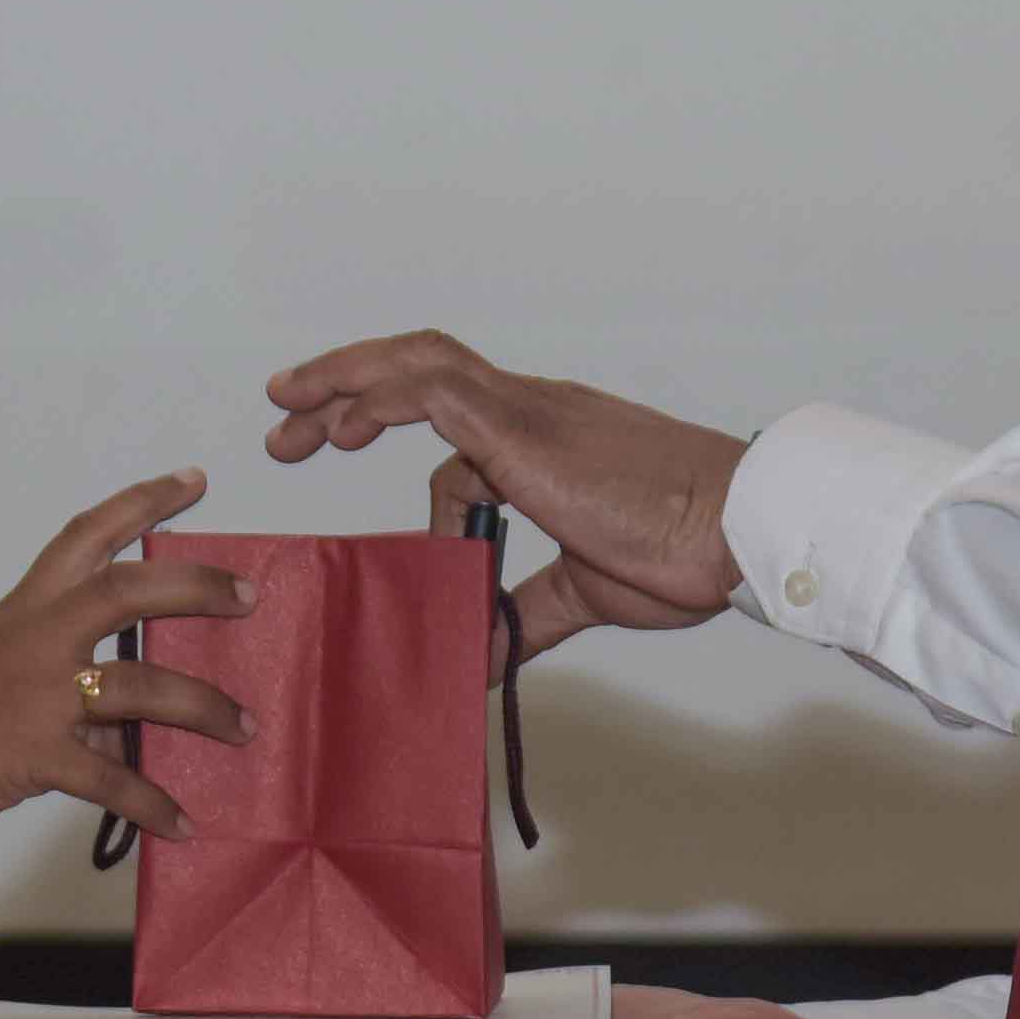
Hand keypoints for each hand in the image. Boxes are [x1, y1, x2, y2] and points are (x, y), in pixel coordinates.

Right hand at [0, 474, 253, 841]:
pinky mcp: (36, 754)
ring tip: (245, 728)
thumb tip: (124, 733)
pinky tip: (183, 823)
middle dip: (199, 586)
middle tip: (250, 594)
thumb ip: (63, 692)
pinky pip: (114, 781)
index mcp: (25, 608)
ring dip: (205, 708)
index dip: (144, 502)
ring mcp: (39, 695)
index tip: (192, 480)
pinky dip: (154, 805)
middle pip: (131, 590)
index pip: (89, 535)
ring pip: (144, 685)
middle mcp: (38, 639)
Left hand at [258, 332, 745, 662]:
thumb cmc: (685, 552)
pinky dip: (378, 398)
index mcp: (544, 436)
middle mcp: (530, 406)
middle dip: (343, 383)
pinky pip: (432, 389)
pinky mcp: (521, 427)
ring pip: (416, 362)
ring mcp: (526, 409)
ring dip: (344, 379)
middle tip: (285, 420)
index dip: (383, 421)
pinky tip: (340, 426)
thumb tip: (484, 656)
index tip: (330, 440)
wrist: (735, 527)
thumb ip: (529, 614)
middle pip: (418, 366)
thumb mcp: (585, 590)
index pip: (448, 412)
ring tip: (287, 410)